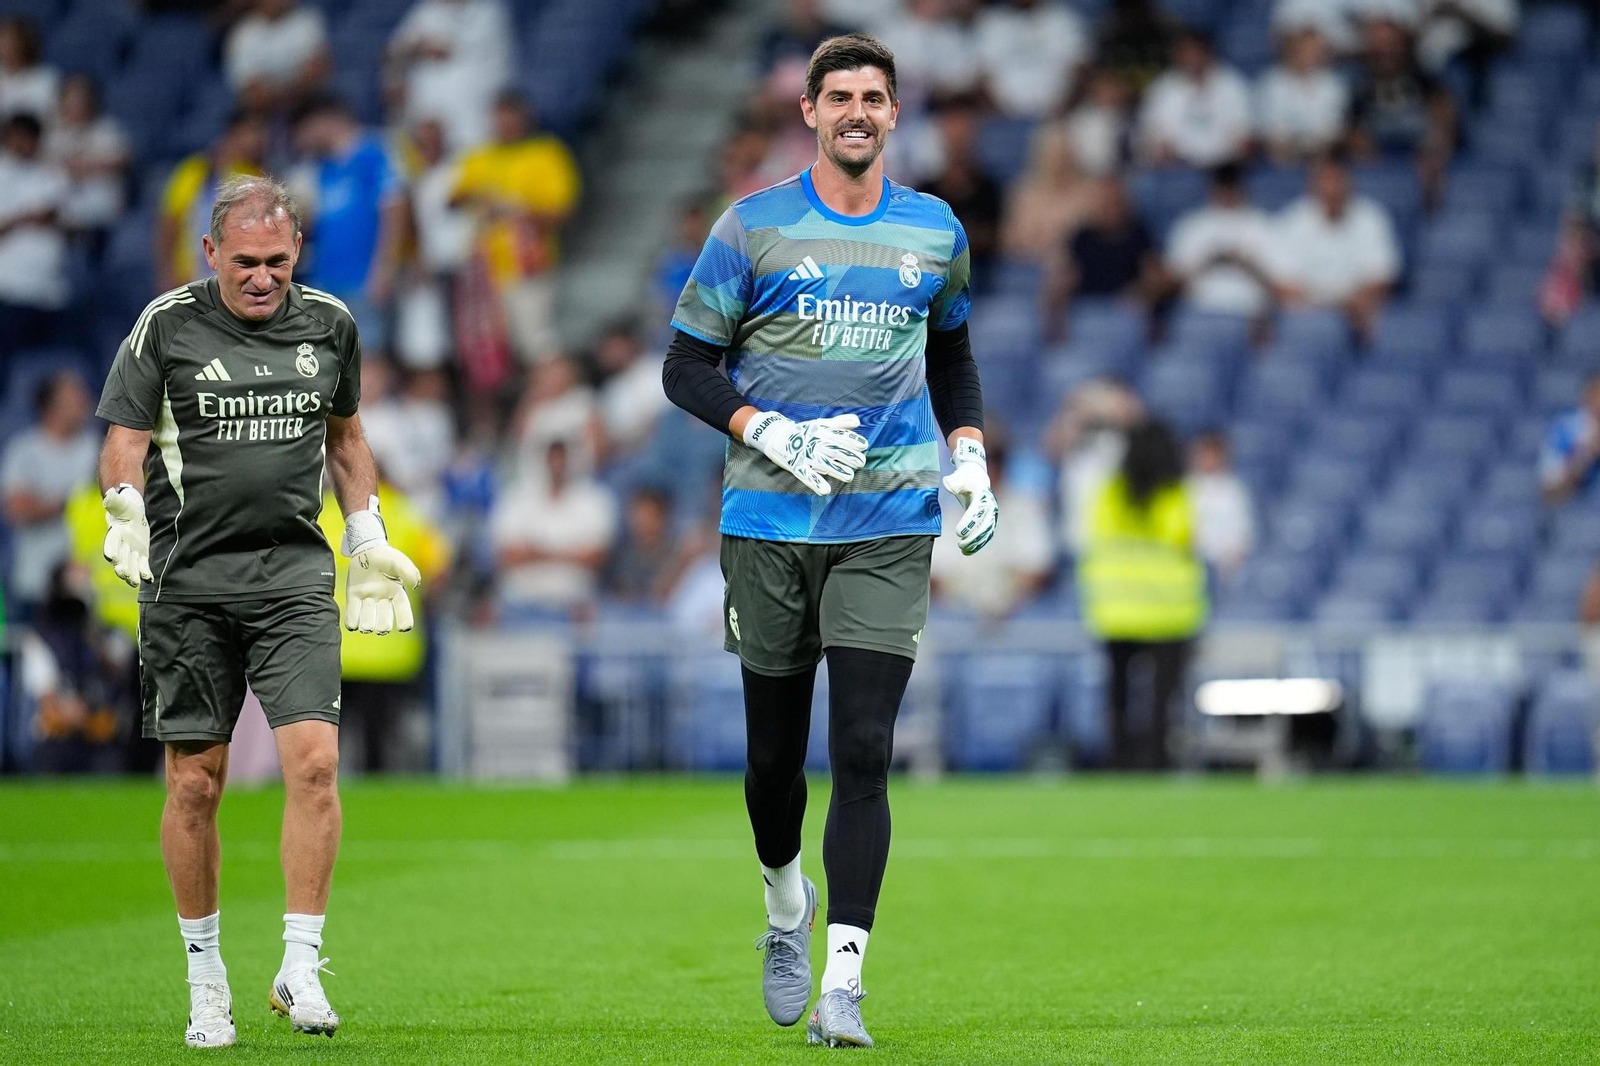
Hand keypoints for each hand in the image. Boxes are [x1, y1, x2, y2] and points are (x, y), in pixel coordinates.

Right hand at [102, 485, 152, 587]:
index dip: (111, 550)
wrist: (131, 516)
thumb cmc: (125, 509)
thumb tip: (109, 493)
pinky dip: (144, 573)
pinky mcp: (140, 556)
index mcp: (114, 534)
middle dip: (121, 566)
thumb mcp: (121, 504)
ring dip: (132, 574)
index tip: (111, 557)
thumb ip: (114, 501)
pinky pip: (142, 566)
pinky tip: (149, 579)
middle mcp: (120, 546)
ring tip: (134, 582)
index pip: (110, 543)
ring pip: (130, 566)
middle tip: (122, 572)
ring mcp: (130, 553)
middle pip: (120, 559)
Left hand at [346, 544, 421, 633]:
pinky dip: (352, 622)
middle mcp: (383, 603)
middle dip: (381, 624)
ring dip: (366, 620)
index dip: (404, 623)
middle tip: (378, 606)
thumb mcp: (398, 560)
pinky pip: (352, 620)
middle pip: (383, 625)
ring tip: (367, 602)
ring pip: (367, 626)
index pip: (403, 614)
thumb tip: (416, 585)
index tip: (403, 627)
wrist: (366, 550)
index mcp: (397, 595)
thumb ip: (407, 571)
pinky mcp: (353, 601)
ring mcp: (367, 603)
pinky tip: (354, 614)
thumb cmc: (385, 556)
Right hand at [742, 411, 867, 495]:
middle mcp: (816, 444)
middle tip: (860, 463)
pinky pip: (807, 475)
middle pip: (835, 450)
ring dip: (837, 470)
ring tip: (849, 476)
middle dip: (849, 456)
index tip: (864, 446)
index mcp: (823, 433)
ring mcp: (807, 455)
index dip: (853, 440)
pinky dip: (816, 483)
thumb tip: (857, 421)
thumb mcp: (822, 424)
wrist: (777, 436)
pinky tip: (825, 490)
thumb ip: (840, 423)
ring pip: (824, 463)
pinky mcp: (798, 466)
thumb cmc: (804, 431)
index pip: (840, 436)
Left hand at [942, 437, 998, 555]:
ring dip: (976, 543)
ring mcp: (991, 514)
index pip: (976, 513)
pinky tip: (968, 551)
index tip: (957, 533)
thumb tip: (948, 485)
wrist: (976, 477)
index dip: (968, 524)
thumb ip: (953, 482)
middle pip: (984, 525)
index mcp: (983, 496)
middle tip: (960, 545)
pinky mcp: (989, 520)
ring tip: (962, 550)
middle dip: (973, 537)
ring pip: (986, 532)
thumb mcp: (958, 477)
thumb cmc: (964, 477)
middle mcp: (990, 506)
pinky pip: (986, 535)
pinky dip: (978, 544)